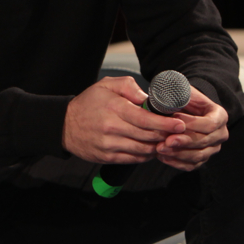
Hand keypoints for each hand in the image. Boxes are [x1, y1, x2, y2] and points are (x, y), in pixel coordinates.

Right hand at [63, 76, 184, 163]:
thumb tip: (148, 99)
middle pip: (149, 136)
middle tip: (176, 133)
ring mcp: (110, 144)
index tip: (180, 124)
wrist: (64, 125)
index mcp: (114, 108)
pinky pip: (135, 159)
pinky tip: (148, 147)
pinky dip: (146, 155)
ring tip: (163, 140)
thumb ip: (129, 86)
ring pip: (144, 149)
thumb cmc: (88, 103)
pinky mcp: (108, 157)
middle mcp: (112, 128)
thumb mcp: (106, 85)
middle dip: (166, 135)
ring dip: (157, 146)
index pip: (146, 119)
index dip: (166, 123)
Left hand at [155, 86, 227, 170]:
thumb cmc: (182, 98)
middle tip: (165, 141)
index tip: (174, 119)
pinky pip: (192, 165)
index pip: (209, 124)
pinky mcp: (202, 157)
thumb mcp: (182, 91)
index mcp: (219, 116)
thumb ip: (177, 94)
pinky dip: (177, 162)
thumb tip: (166, 100)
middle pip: (204, 141)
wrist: (184, 108)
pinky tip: (162, 157)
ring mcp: (212, 147)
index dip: (192, 123)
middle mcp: (219, 133)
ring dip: (179, 154)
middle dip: (184, 141)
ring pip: (199, 156)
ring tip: (160, 149)